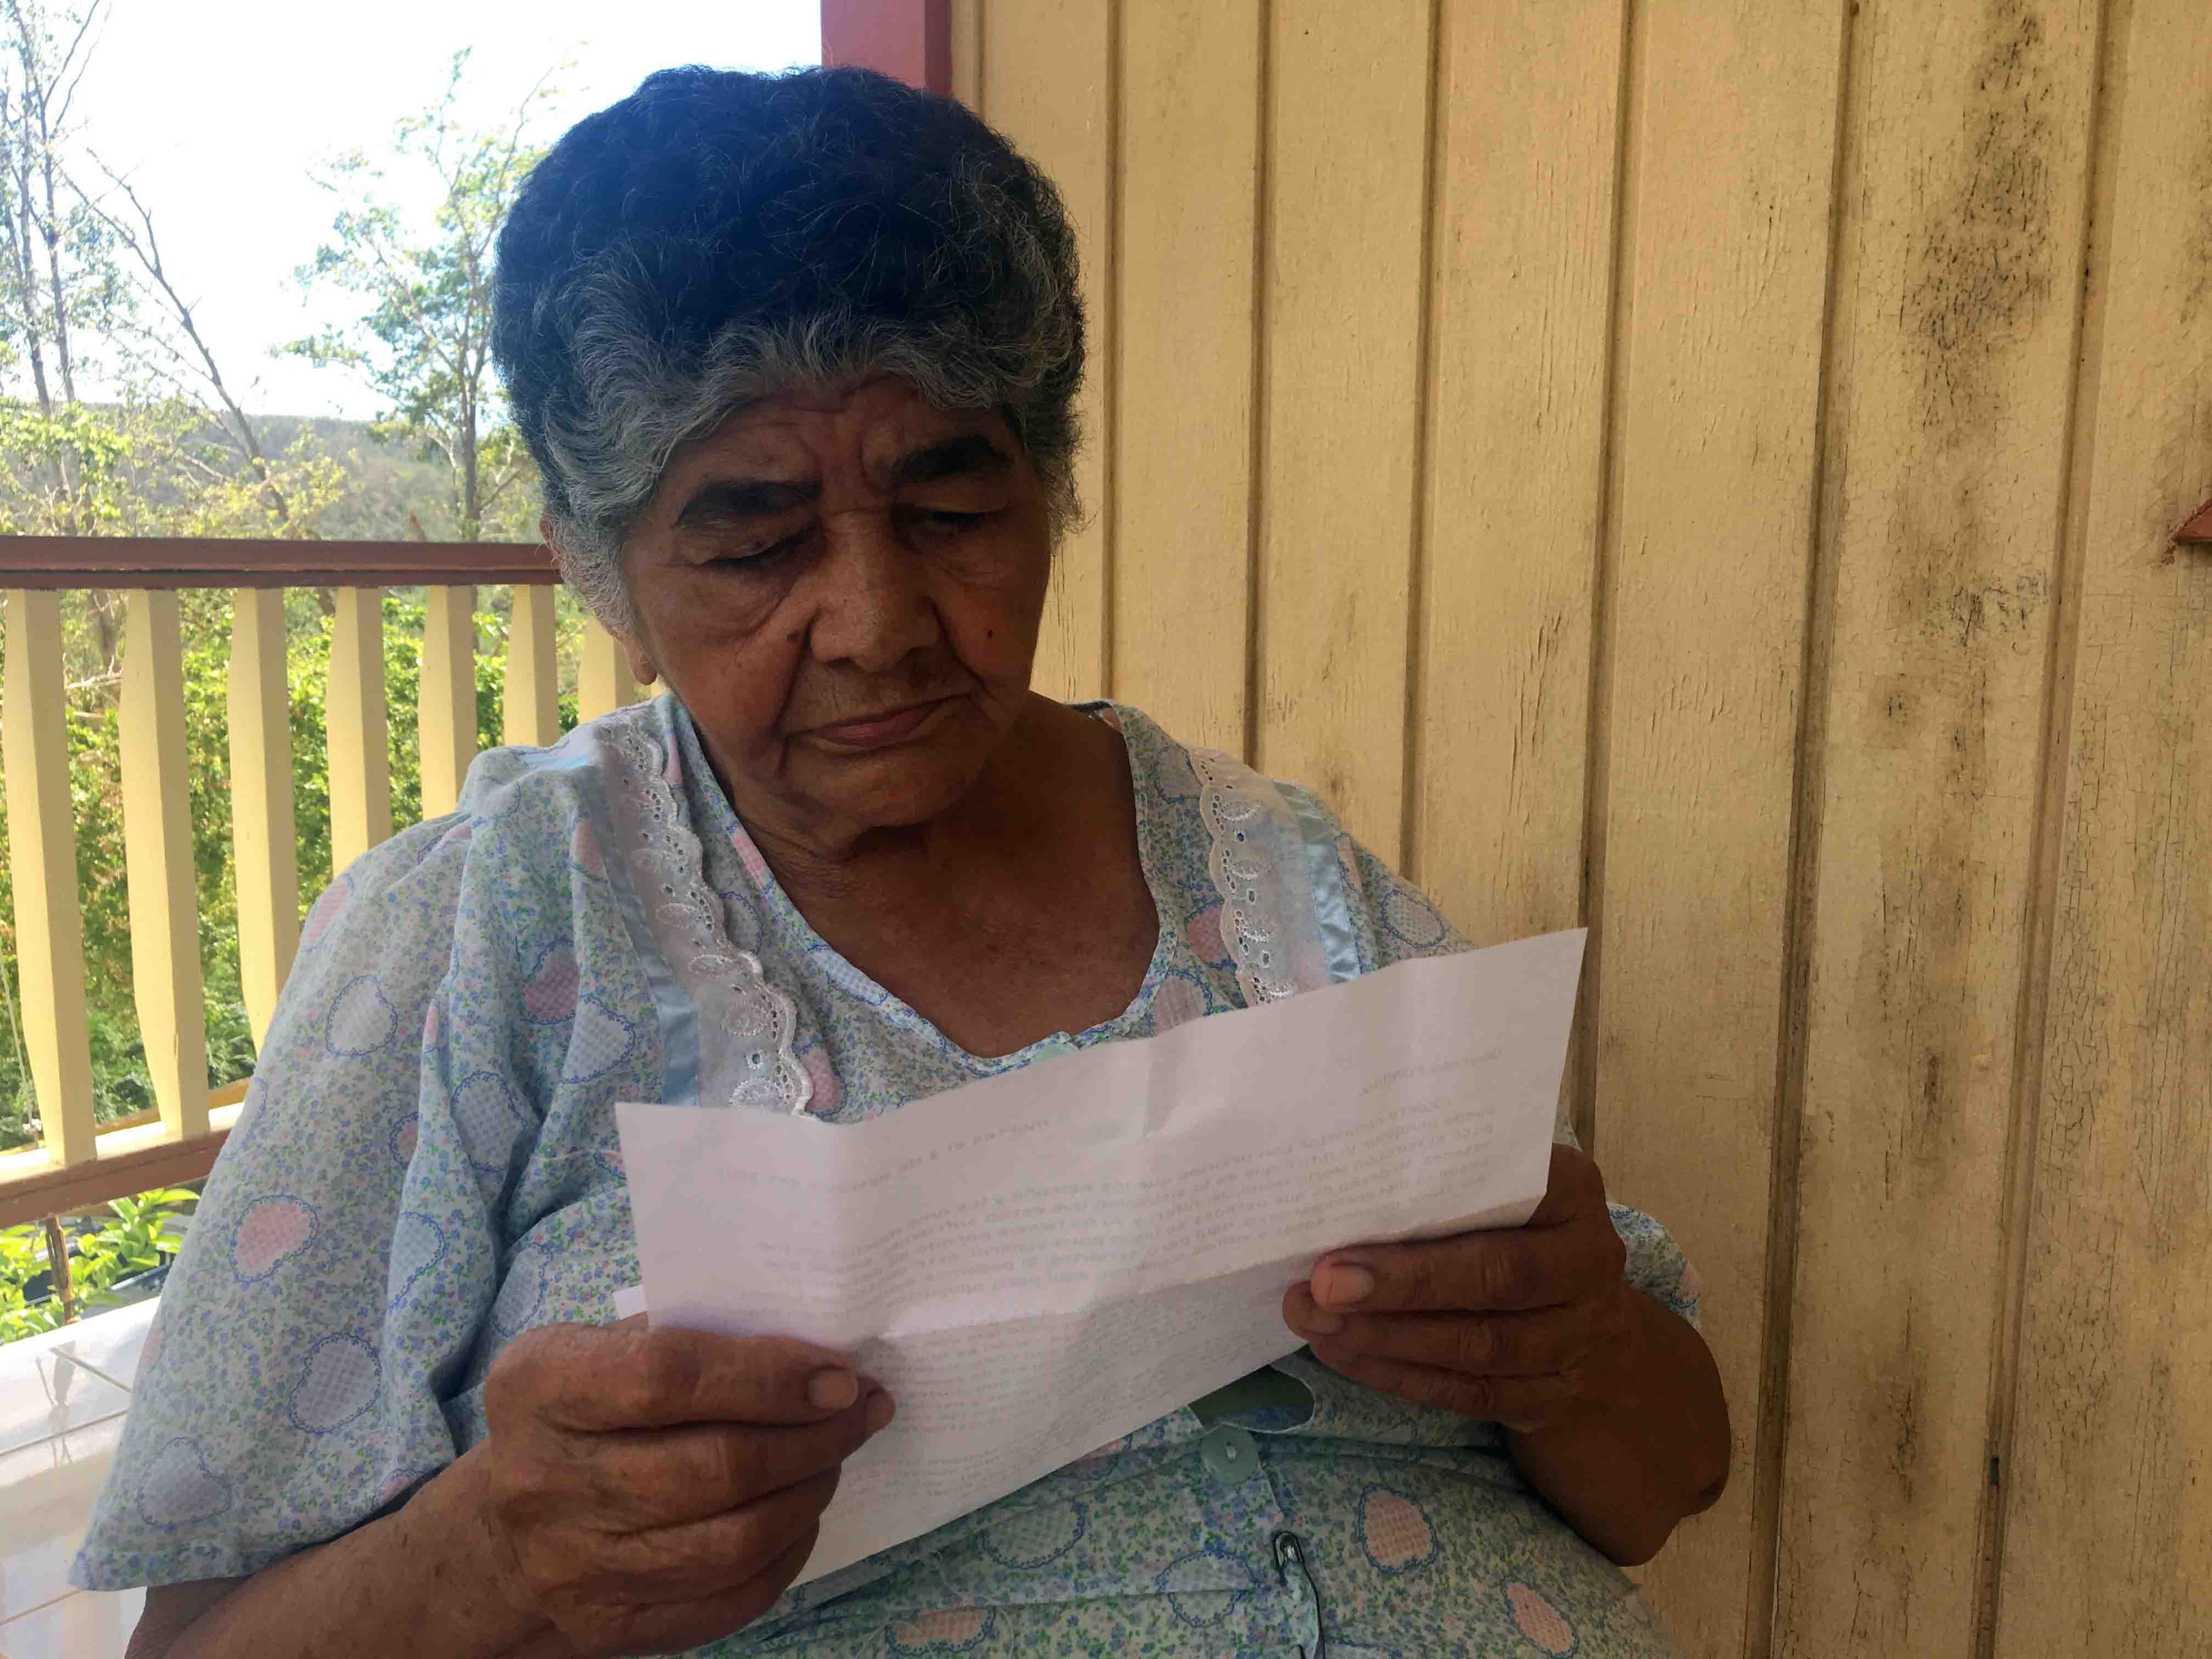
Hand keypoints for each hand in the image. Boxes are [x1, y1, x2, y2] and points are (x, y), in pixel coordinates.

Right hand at [475, 1320, 892, 1657]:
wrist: (500, 1534)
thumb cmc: (578, 1414)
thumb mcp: (599, 1349)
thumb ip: (689, 1334)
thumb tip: (811, 1347)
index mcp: (541, 1388)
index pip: (668, 1377)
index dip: (768, 1376)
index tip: (837, 1375)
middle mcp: (546, 1481)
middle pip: (717, 1467)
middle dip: (813, 1437)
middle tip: (860, 1412)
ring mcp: (576, 1567)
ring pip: (735, 1540)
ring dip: (810, 1492)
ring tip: (835, 1455)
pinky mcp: (610, 1625)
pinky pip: (731, 1597)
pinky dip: (788, 1552)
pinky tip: (802, 1512)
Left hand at [1282, 1144, 1638, 1430]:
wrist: (1588, 1326)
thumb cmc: (1516, 1233)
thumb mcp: (1500, 1191)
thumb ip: (1444, 1186)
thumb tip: (1340, 1192)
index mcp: (1573, 1194)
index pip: (1515, 1191)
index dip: (1436, 1209)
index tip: (1353, 1225)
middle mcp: (1588, 1263)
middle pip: (1499, 1277)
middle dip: (1405, 1284)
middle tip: (1324, 1287)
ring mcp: (1577, 1337)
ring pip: (1481, 1346)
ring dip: (1389, 1338)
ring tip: (1318, 1322)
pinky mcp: (1551, 1395)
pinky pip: (1469, 1393)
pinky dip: (1399, 1376)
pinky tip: (1344, 1354)